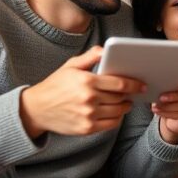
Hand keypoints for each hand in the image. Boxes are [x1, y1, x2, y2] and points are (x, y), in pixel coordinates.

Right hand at [19, 46, 143, 138]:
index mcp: (87, 81)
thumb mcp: (70, 66)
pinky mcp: (86, 128)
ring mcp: (88, 115)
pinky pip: (111, 124)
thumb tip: (106, 50)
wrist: (36, 109)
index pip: (120, 83)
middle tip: (132, 92)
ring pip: (118, 111)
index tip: (141, 85)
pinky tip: (115, 112)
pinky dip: (117, 118)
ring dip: (125, 107)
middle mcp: (89, 99)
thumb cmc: (55, 85)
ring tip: (124, 102)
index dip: (134, 84)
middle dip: (129, 95)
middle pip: (120, 98)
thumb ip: (90, 56)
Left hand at [152, 83, 177, 142]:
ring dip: (168, 106)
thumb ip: (173, 85)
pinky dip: (167, 113)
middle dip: (176, 96)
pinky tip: (158, 111)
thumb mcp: (174, 89)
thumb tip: (161, 82)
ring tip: (156, 105)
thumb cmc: (175, 98)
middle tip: (162, 97)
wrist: (175, 118)